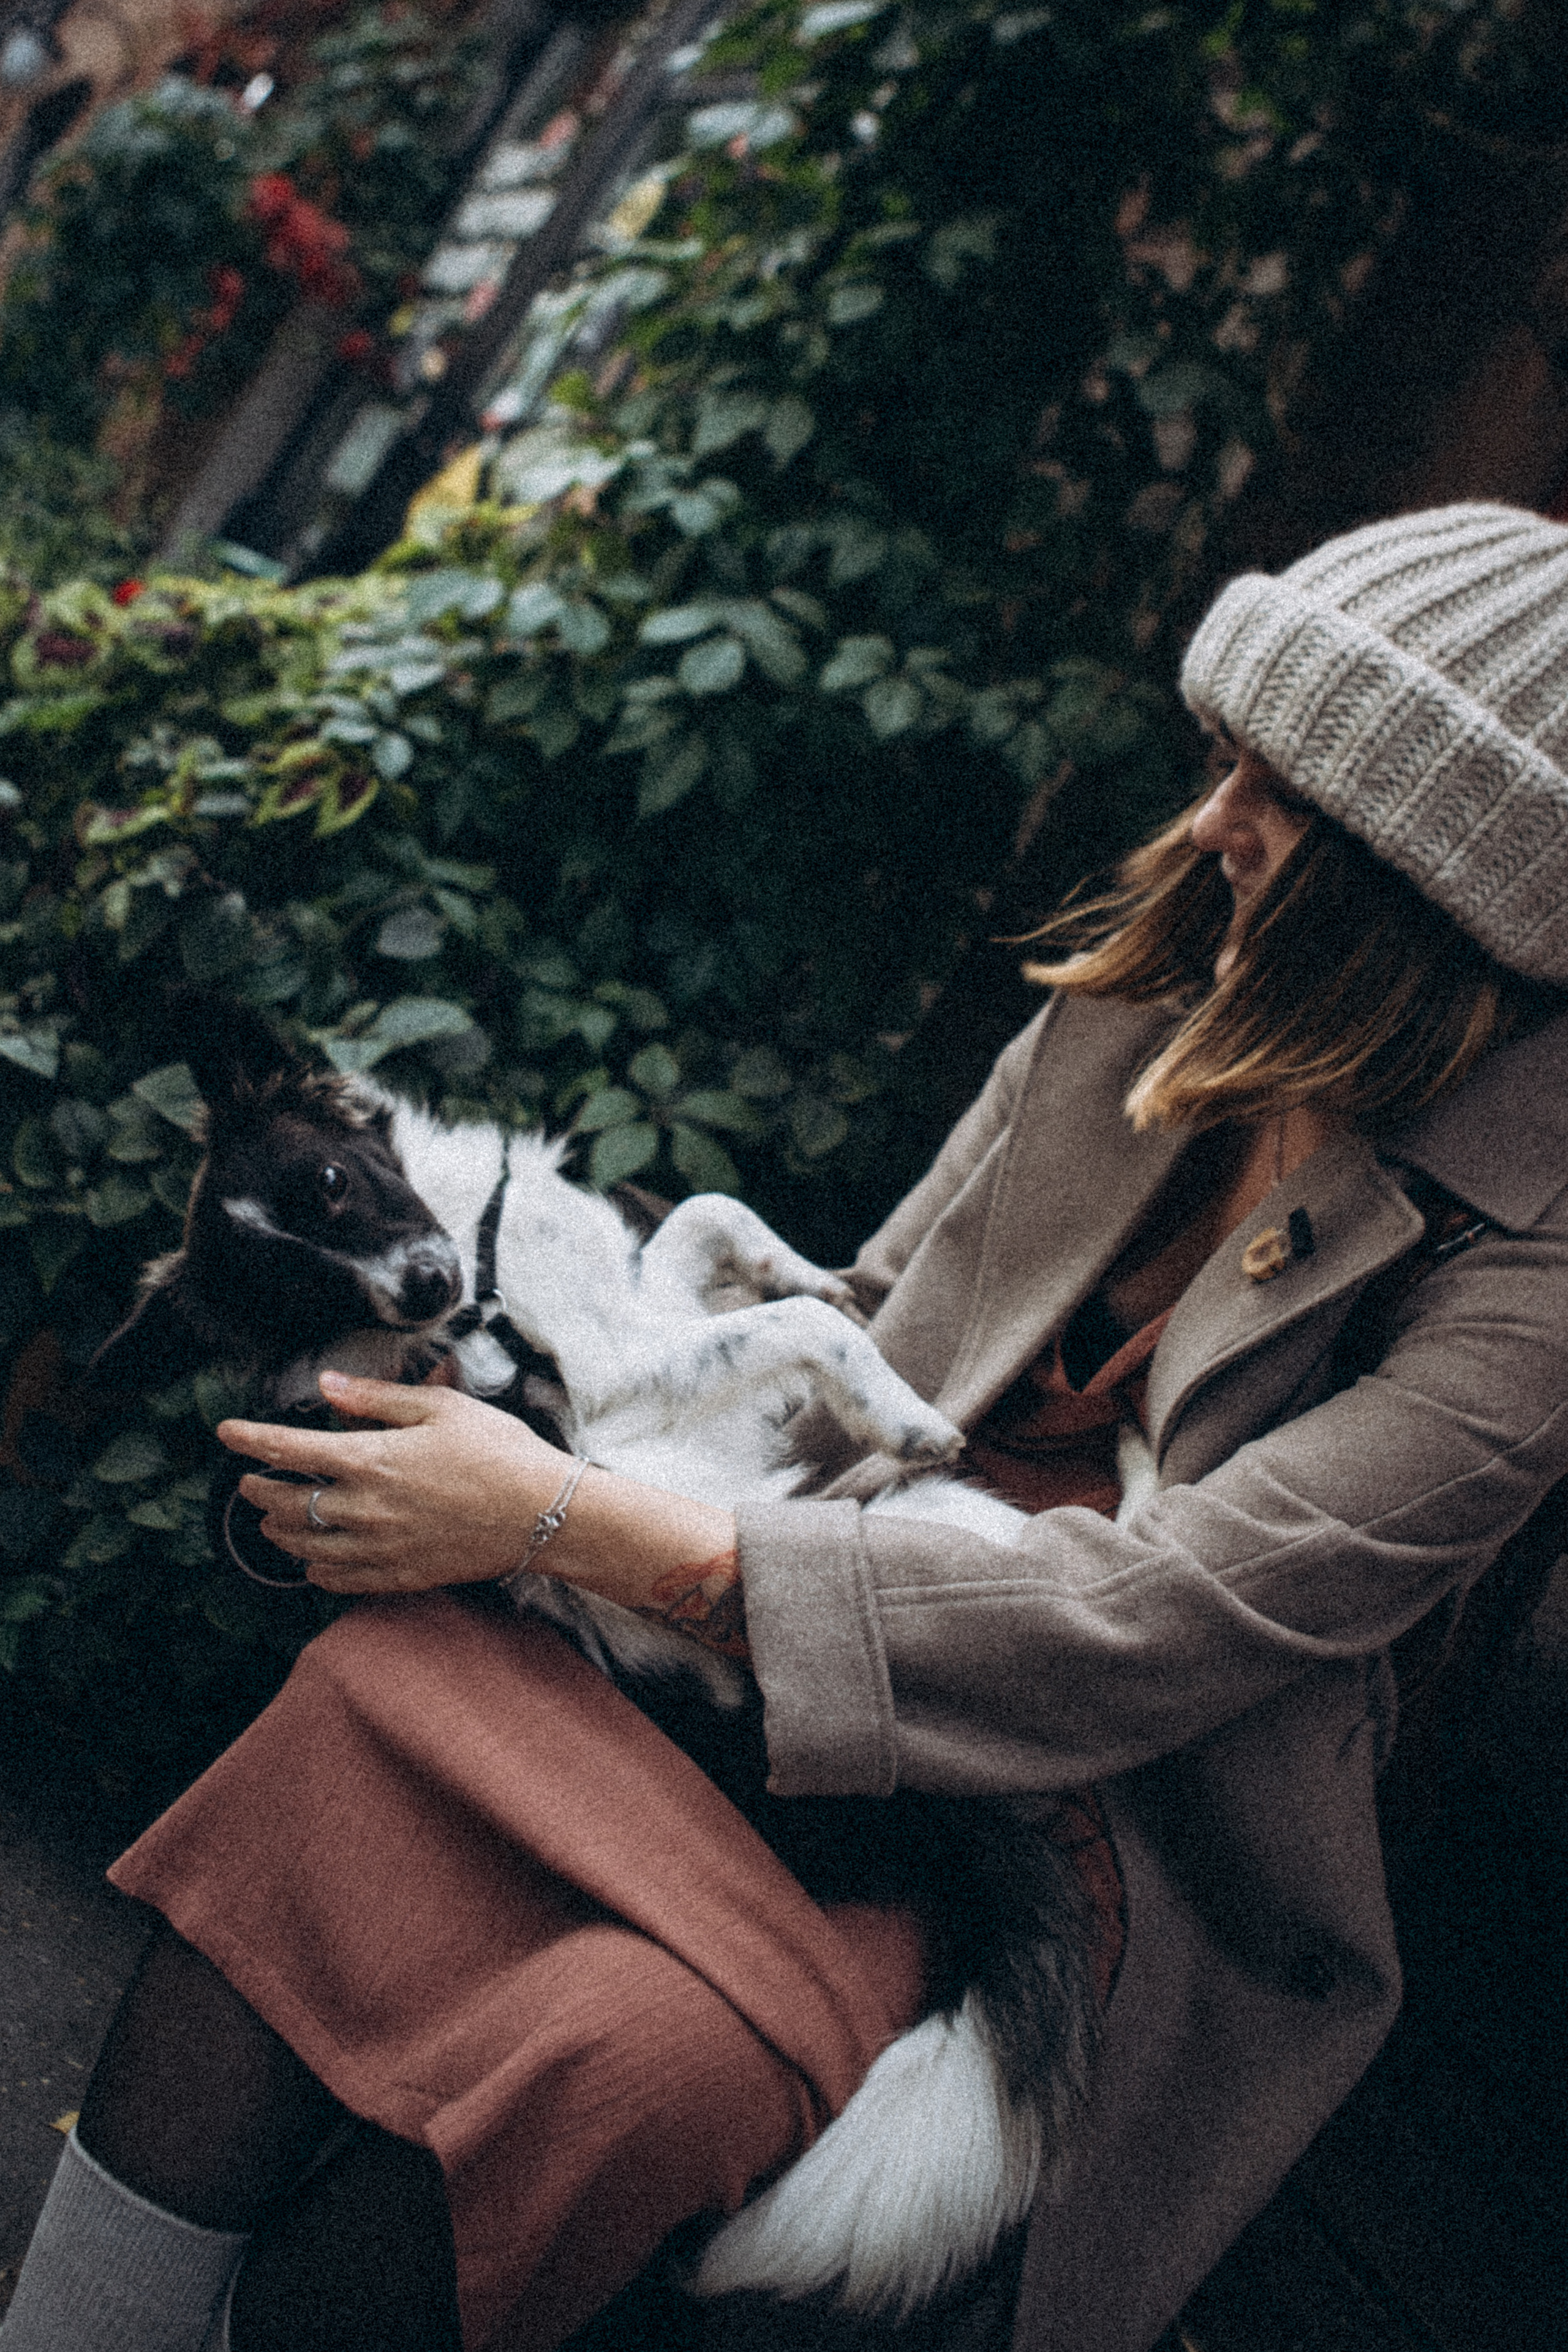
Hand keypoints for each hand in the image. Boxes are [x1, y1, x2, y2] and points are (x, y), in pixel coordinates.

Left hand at [219, 1371, 569, 1594]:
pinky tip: (314, 1562)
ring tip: (273, 1521)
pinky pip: (337, 1580)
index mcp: (371, 1459)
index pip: (289, 1448)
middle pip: (285, 1503)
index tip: (225, 1432)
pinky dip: (315, 1570)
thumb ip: (376, 1398)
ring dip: (280, 1531)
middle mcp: (364, 1508)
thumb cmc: (497, 1451)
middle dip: (258, 1490)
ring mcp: (378, 1548)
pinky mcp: (398, 1576)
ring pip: (303, 1546)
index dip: (249, 1439)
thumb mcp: (440, 1407)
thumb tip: (328, 1385)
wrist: (541, 1513)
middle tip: (249, 1483)